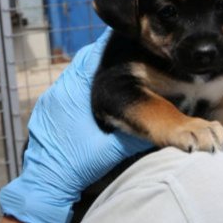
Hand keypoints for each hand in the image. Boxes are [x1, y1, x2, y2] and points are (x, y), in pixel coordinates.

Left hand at [0, 30, 150, 222]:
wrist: (45, 184)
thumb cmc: (77, 166)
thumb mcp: (114, 148)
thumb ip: (140, 132)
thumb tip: (177, 127)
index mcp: (75, 88)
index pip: (98, 52)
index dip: (119, 43)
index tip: (139, 38)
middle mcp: (62, 86)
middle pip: (92, 57)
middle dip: (115, 55)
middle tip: (140, 53)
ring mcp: (54, 96)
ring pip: (83, 70)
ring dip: (103, 69)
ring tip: (127, 69)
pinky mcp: (50, 106)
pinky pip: (73, 84)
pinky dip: (91, 83)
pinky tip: (106, 91)